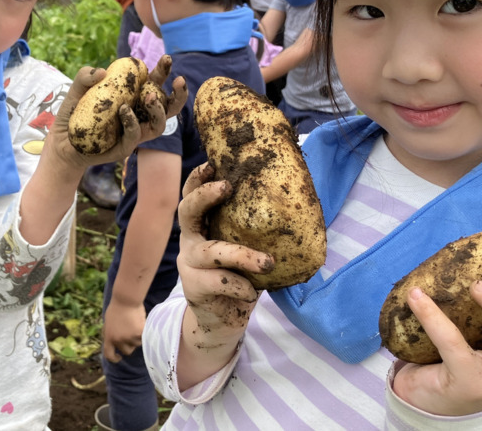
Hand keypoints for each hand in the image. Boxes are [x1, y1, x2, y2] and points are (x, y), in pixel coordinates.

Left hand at [48, 54, 186, 170]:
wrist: (60, 142)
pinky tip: (124, 110)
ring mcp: (134, 133)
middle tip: (179, 80)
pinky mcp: (125, 147)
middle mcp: (139, 115)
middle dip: (179, 94)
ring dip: (158, 110)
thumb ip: (85, 76)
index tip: (166, 58)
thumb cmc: (74, 113)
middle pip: (168, 106)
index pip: (154, 84)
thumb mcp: (77, 89)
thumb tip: (101, 72)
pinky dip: (133, 122)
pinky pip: (135, 135)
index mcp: (133, 97)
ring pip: (159, 125)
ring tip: (148, 97)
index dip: (163, 72)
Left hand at [102, 297, 145, 362]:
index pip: (109, 355)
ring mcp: (128, 337)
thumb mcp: (108, 323)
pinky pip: (144, 337)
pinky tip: (143, 323)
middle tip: (132, 334)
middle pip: (127, 351)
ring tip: (136, 324)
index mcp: (108, 337)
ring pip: (137, 344)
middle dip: (130, 345)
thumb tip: (113, 342)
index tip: (119, 358)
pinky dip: (145, 331)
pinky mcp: (138, 333)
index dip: (114, 359)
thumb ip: (111, 333)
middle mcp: (118, 340)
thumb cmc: (117, 307)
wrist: (125, 299)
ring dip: (138, 337)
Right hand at [176, 163, 271, 349]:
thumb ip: (253, 229)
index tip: (213, 163)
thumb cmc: (239, 275)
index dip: (198, 177)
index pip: (192, 194)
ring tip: (268, 263)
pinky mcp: (194, 287)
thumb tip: (295, 202)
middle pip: (187, 210)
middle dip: (205, 195)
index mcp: (201, 224)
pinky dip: (242, 287)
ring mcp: (189, 262)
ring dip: (243, 255)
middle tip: (227, 187)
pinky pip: (221, 282)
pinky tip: (252, 293)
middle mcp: (190, 239)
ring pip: (212, 251)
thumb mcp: (244, 247)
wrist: (221, 319)